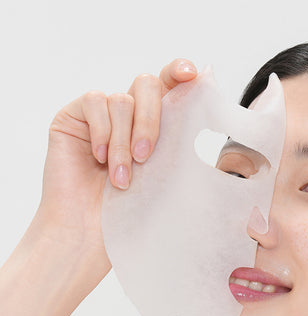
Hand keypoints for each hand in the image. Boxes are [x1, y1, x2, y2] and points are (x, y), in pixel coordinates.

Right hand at [32, 58, 197, 283]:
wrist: (89, 235)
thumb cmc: (131, 213)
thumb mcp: (166, 178)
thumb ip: (183, 147)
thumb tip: (217, 128)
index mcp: (156, 124)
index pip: (170, 85)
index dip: (179, 72)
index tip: (192, 75)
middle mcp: (129, 114)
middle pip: (147, 84)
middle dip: (151, 119)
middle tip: (147, 157)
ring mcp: (101, 113)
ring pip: (121, 99)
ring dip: (123, 141)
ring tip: (122, 178)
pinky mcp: (74, 116)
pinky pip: (94, 102)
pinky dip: (101, 131)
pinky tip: (99, 158)